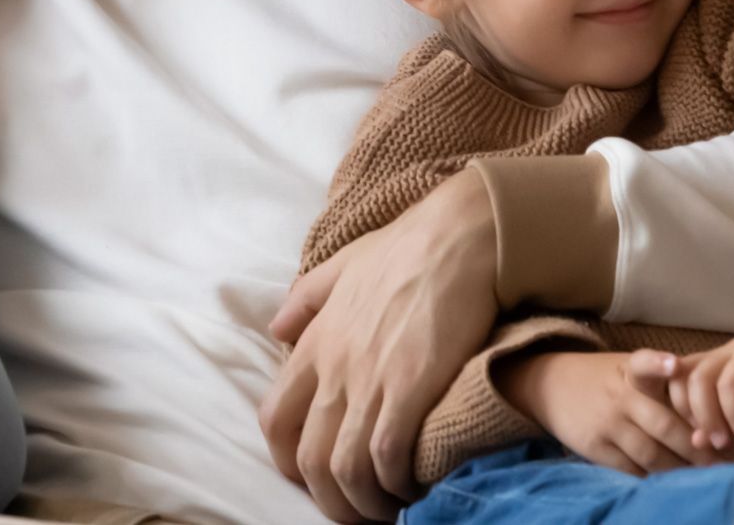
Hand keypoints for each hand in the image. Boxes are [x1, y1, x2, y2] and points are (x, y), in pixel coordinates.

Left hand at [260, 170, 498, 521]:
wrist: (459, 235)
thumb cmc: (409, 248)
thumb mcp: (345, 265)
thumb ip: (309, 298)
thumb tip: (277, 326)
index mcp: (314, 341)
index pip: (274, 419)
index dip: (290, 461)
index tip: (321, 475)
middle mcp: (333, 366)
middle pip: (308, 459)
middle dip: (331, 499)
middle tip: (361, 509)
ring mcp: (368, 378)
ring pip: (345, 469)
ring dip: (366, 502)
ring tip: (392, 507)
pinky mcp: (408, 387)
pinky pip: (386, 457)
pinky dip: (397, 483)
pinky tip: (417, 482)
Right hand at [504, 349, 712, 476]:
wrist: (550, 385)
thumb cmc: (606, 379)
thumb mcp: (628, 369)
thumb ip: (664, 384)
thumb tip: (716, 408)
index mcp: (630, 371)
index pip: (643, 363)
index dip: (659, 364)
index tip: (676, 365)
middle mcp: (619, 396)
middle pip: (664, 426)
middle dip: (696, 448)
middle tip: (723, 461)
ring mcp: (606, 425)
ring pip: (652, 455)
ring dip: (681, 470)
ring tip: (706, 477)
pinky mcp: (595, 449)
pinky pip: (633, 471)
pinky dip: (655, 480)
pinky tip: (672, 482)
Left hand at [638, 334, 733, 456]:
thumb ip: (726, 429)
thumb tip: (695, 442)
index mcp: (716, 364)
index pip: (677, 380)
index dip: (684, 412)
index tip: (704, 442)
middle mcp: (730, 351)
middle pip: (697, 380)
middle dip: (706, 418)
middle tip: (722, 446)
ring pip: (727, 380)